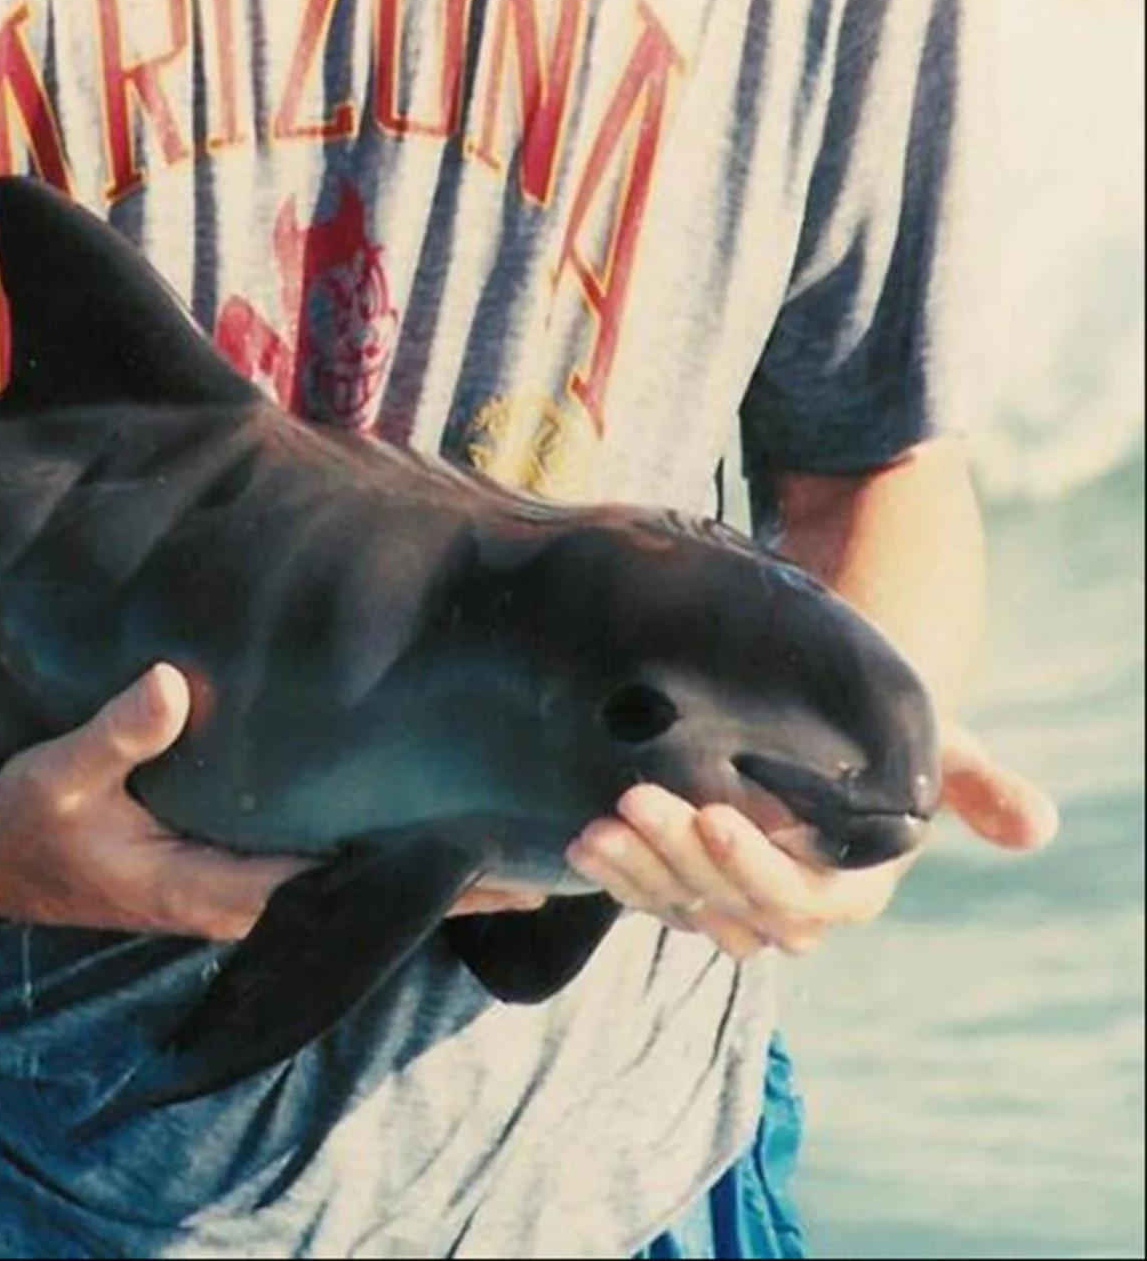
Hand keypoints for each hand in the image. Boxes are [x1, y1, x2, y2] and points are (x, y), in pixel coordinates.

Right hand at [0, 663, 545, 940]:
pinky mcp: (224, 867)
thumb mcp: (57, 775)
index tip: (499, 871)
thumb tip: (172, 686)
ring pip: (347, 887)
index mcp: (208, 888)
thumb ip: (115, 734)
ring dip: (420, 872)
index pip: (338, 891)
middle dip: (453, 886)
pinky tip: (411, 827)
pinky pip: (316, 866)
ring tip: (506, 841)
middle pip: (364, 900)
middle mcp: (235, 899)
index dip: (420, 885)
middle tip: (552, 861)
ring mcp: (234, 887)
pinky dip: (372, 853)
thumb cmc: (27, 816)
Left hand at [565, 723, 1058, 958]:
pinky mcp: (682, 881)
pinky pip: (648, 894)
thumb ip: (974, 781)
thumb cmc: (880, 726)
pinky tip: (581, 841)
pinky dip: (615, 874)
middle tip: (634, 803)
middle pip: (727, 904)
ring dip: (635, 873)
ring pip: (680, 905)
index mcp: (851, 886)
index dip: (756, 869)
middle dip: (678, 859)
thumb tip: (1036, 826)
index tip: (714, 815)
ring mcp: (728, 897)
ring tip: (593, 830)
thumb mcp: (931, 740)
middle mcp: (786, 905)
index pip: (802, 900)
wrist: (819, 712)